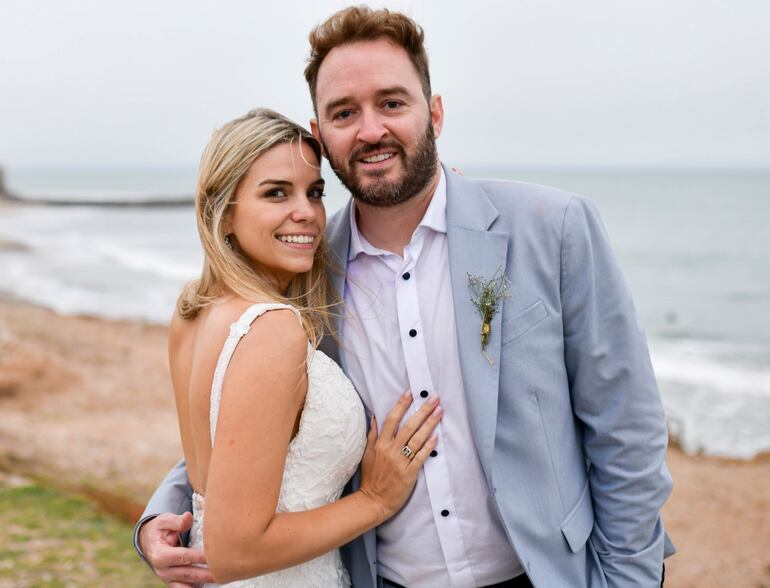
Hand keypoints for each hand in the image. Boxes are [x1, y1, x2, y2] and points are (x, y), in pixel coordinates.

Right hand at [139, 512, 214, 586]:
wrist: (148, 541)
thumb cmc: (159, 529)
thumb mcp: (164, 521)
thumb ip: (177, 521)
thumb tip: (188, 518)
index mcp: (160, 555)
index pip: (183, 557)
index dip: (199, 557)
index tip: (214, 556)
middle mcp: (163, 570)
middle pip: (187, 574)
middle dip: (205, 574)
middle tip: (222, 572)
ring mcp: (167, 578)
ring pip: (187, 584)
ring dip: (203, 583)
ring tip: (220, 579)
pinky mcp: (172, 582)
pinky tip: (210, 585)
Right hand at [358, 390, 441, 520]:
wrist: (373, 501)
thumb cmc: (370, 478)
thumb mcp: (366, 454)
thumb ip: (372, 435)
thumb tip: (374, 417)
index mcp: (380, 444)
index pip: (392, 419)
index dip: (401, 404)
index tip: (410, 392)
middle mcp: (391, 450)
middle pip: (409, 425)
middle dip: (423, 410)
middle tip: (435, 398)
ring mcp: (401, 461)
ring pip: (417, 438)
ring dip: (430, 424)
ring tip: (440, 412)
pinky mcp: (409, 473)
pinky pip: (421, 457)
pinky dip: (429, 446)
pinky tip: (436, 436)